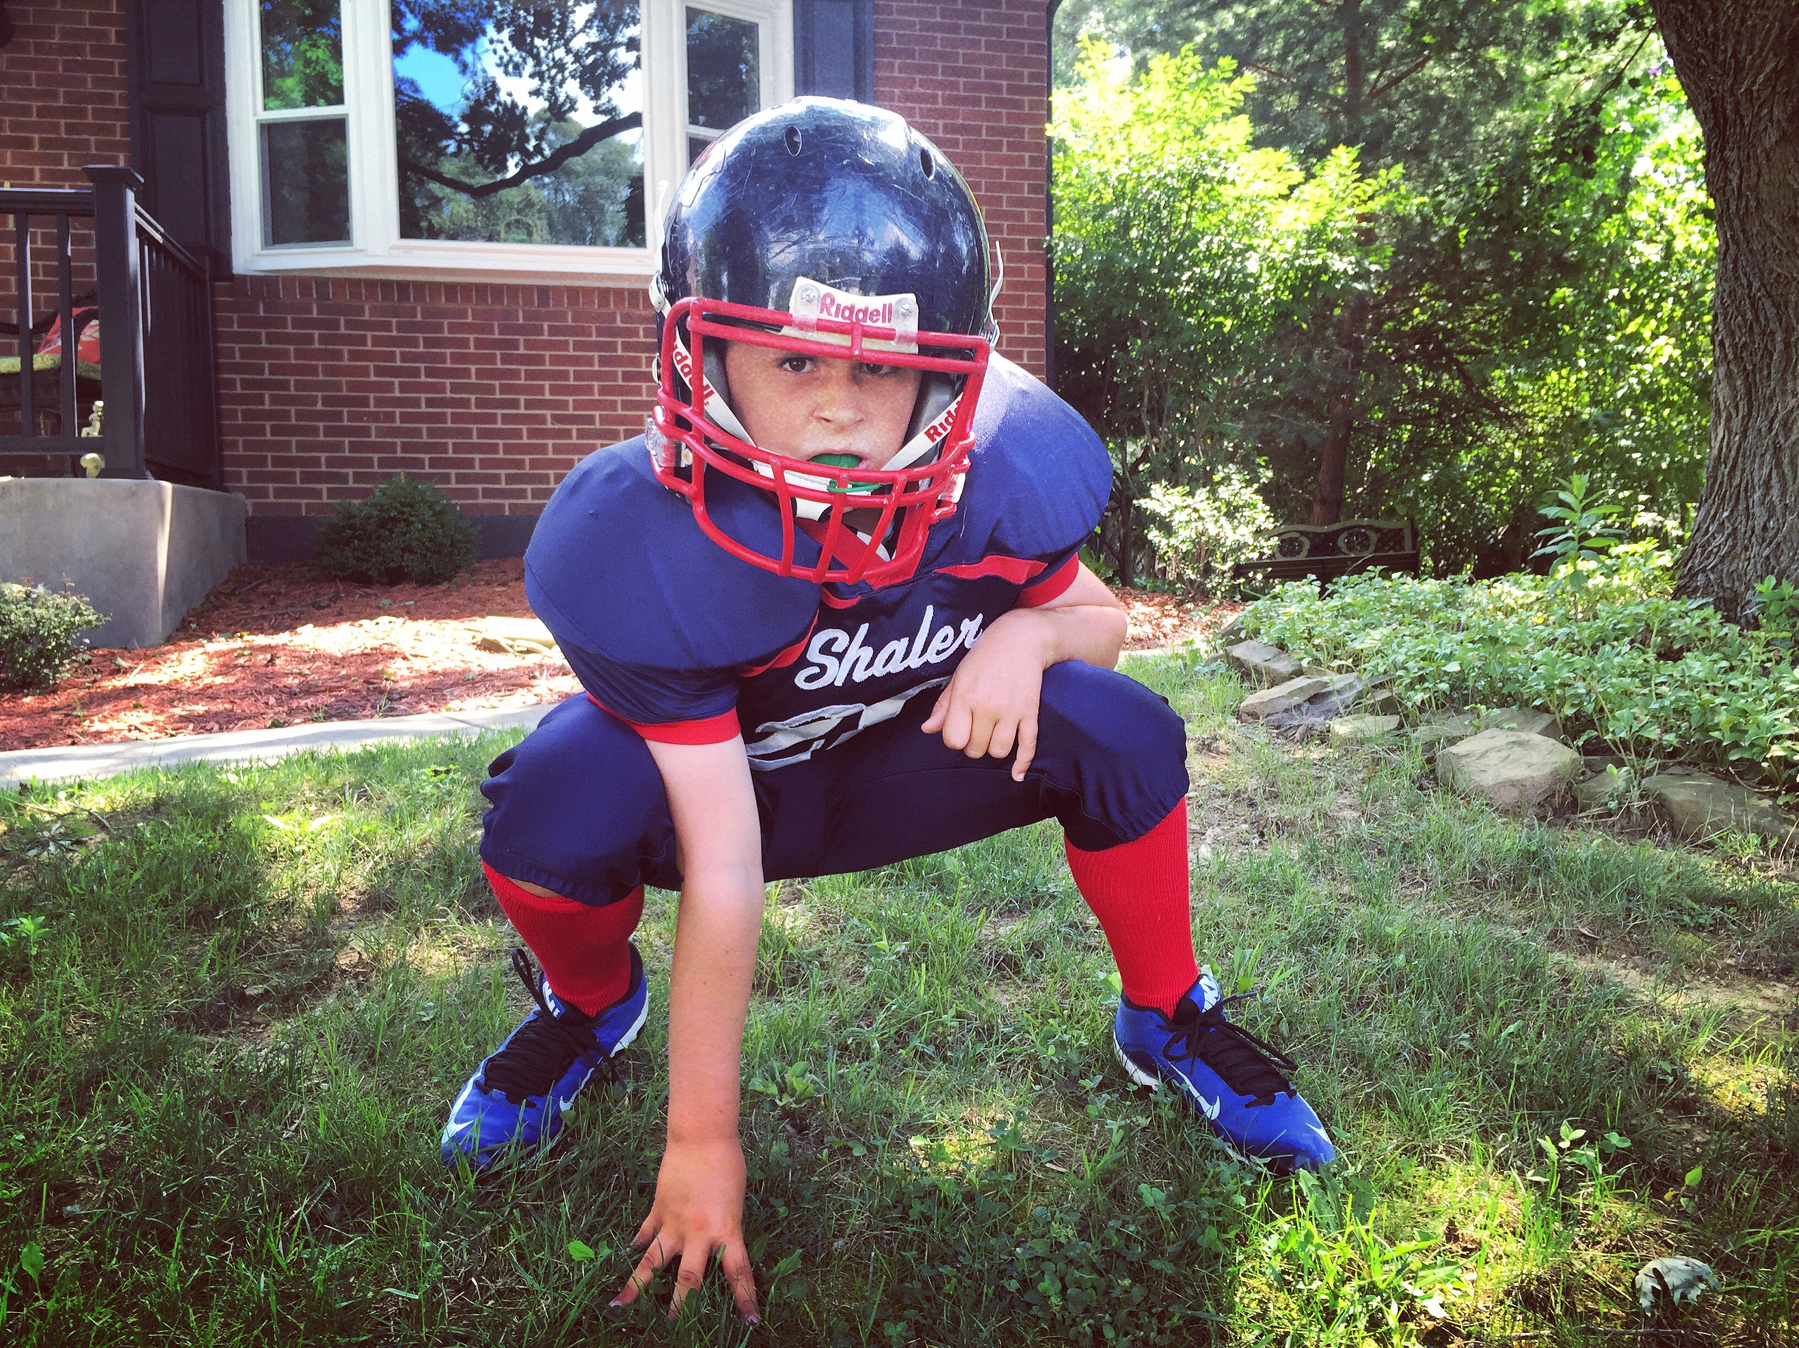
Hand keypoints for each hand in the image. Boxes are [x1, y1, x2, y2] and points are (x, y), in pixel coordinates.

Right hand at [612, 1137, 758, 1322]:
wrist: (702, 1136)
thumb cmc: (728, 1164)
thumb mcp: (735, 1203)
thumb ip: (725, 1228)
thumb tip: (715, 1248)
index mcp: (727, 1230)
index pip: (739, 1274)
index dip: (746, 1300)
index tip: (752, 1324)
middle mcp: (699, 1232)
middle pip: (690, 1279)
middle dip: (683, 1307)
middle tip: (676, 1328)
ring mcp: (675, 1222)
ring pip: (653, 1262)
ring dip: (637, 1286)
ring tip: (620, 1306)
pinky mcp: (658, 1209)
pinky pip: (646, 1232)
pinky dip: (638, 1243)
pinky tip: (630, 1252)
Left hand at [921, 611, 1048, 780]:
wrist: (1023, 638)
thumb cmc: (986, 655)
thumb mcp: (960, 675)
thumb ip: (944, 705)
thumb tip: (927, 729)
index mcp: (965, 696)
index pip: (953, 740)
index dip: (954, 739)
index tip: (960, 729)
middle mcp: (987, 706)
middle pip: (975, 749)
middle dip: (974, 744)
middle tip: (977, 728)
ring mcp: (1011, 711)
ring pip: (999, 751)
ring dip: (994, 748)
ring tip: (993, 735)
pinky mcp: (1030, 713)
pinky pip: (1028, 746)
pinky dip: (1022, 763)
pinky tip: (1017, 774)